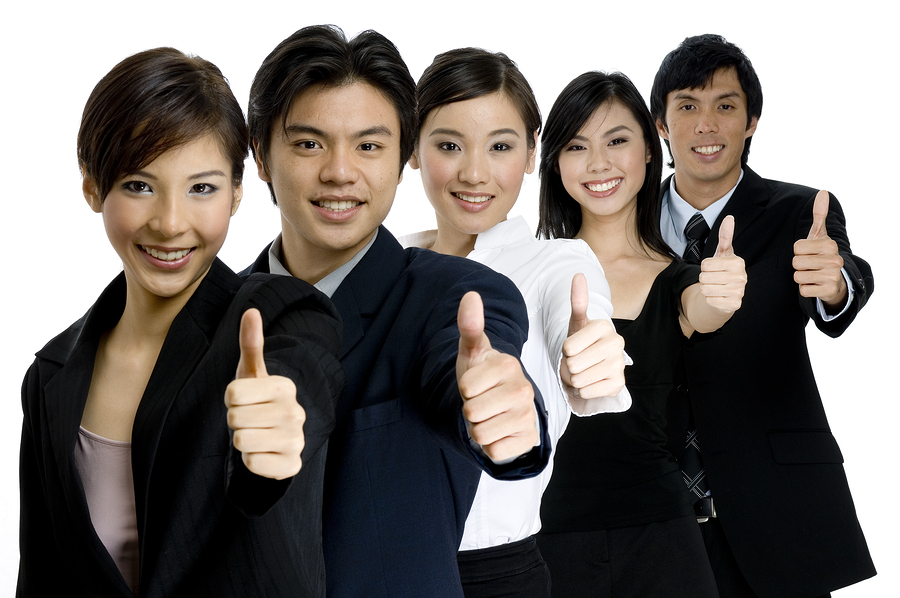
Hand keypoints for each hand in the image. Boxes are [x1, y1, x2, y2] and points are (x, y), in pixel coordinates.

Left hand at [225, 308, 304, 479]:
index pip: (233, 393)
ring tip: (256, 434)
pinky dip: (251, 460)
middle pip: (234, 418)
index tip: (244, 400)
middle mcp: (296, 412)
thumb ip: (250, 344)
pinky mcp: (292, 465)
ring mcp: (296, 440)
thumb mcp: (251, 374)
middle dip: (235, 420)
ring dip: (242, 441)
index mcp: (286, 387)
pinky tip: (263, 452)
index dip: (231, 399)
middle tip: (250, 419)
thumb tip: (251, 310)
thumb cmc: (258, 401)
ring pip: (241, 441)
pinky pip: (252, 463)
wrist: (275, 440)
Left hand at [456, 291, 537, 462]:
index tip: (477, 384)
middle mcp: (524, 390)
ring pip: (481, 434)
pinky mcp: (529, 439)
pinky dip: (492, 446)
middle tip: (483, 402)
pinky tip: (500, 431)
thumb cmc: (484, 376)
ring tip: (490, 415)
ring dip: (479, 429)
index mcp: (508, 366)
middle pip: (472, 412)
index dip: (464, 389)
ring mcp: (528, 416)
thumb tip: (470, 295)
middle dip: (470, 411)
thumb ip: (470, 325)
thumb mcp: (473, 351)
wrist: (501, 405)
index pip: (465, 388)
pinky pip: (494, 451)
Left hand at [560, 273, 625, 399]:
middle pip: (573, 364)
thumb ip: (577, 300)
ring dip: (575, 379)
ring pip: (579, 380)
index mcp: (604, 326)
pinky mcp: (619, 384)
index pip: (568, 347)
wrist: (593, 366)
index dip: (565, 350)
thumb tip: (578, 275)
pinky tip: (591, 381)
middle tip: (577, 362)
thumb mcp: (576, 323)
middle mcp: (617, 343)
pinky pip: (587, 392)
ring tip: (583, 371)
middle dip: (569, 367)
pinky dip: (584, 390)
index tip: (573, 347)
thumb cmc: (581, 343)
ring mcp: (620, 365)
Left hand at [699, 215, 745, 313]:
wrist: (725, 295)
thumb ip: (725, 236)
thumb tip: (729, 217)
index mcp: (738, 262)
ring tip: (715, 287)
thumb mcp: (722, 253)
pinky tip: (717, 297)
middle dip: (704, 278)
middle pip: (704, 276)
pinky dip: (709, 299)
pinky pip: (709, 300)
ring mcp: (739, 292)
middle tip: (714, 279)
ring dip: (706, 289)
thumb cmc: (722, 271)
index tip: (714, 268)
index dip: (705, 267)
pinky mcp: (734, 305)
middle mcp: (742, 277)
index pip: (705, 264)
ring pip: (705, 289)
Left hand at [793, 190, 846, 307]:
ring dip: (801, 277)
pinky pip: (803, 290)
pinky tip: (815, 285)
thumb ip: (819, 215)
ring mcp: (833, 276)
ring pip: (797, 277)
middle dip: (799, 265)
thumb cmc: (822, 255)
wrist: (836, 281)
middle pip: (796, 262)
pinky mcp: (828, 291)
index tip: (810, 253)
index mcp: (830, 245)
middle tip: (810, 265)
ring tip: (813, 274)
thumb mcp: (820, 235)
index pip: (796, 247)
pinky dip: (805, 289)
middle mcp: (835, 260)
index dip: (799, 251)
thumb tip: (823, 192)